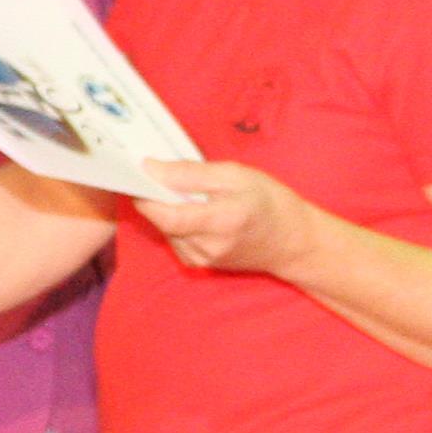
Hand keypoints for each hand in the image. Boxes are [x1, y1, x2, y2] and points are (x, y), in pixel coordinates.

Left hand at [139, 159, 320, 276]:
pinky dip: (178, 223)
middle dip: (158, 197)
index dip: (146, 195)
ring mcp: (203, 260)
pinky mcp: (199, 264)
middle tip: (167, 175)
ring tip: (192, 194)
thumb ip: (191, 173)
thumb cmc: (269, 202)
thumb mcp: (235, 175)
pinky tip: (197, 212)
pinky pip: (175, 239)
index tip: (140, 174)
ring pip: (166, 230)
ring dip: (169, 210)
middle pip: (163, 222)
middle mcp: (208, 247)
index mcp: (220, 222)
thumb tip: (152, 168)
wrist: (291, 240)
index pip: (167, 216)